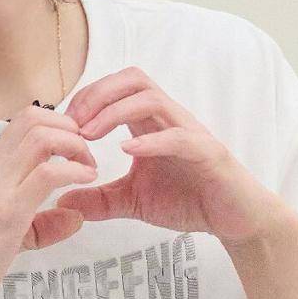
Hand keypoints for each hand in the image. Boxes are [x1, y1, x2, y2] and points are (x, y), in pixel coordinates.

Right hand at [0, 105, 98, 298]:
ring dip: (74, 145)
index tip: (74, 146)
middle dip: (69, 127)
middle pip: (34, 118)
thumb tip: (75, 216)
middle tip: (85, 153)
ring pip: (41, 137)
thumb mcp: (10, 233)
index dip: (56, 124)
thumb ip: (43, 223)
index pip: (23, 121)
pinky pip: (47, 174)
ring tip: (87, 166)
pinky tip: (84, 181)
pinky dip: (74, 171)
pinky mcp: (7, 212)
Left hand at [56, 66, 291, 245]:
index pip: (116, 87)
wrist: (235, 220)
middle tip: (73, 122)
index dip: (87, 97)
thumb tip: (62, 200)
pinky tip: (128, 151)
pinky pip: (179, 137)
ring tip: (90, 134)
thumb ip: (100, 199)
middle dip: (98, 93)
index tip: (64, 122)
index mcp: (150, 121)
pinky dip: (151, 141)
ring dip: (115, 111)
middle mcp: (169, 118)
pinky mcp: (208, 153)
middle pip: (133, 78)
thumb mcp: (133, 200)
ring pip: (153, 98)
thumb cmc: (188, 200)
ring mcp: (190, 132)